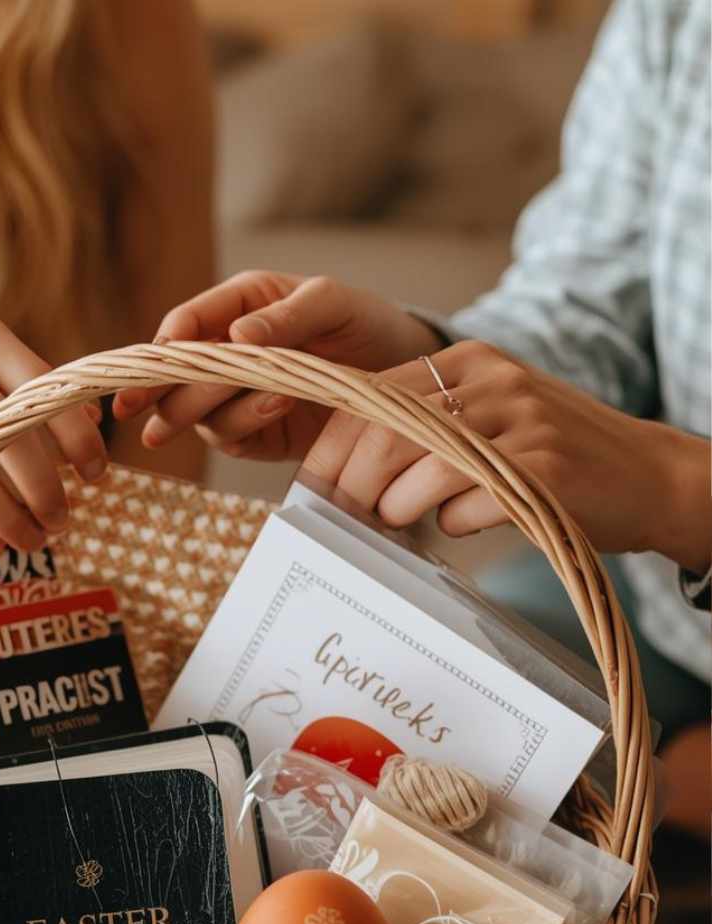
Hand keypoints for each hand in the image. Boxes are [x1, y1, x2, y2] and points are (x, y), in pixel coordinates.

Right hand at [113, 271, 440, 460]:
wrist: (406, 377)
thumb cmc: (367, 324)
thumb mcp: (335, 304)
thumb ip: (288, 315)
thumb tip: (236, 336)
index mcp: (239, 306)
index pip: (188, 324)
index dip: (165, 345)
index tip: (156, 360)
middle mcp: (230, 352)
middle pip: (179, 376)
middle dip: (162, 392)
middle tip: (146, 410)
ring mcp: (240, 397)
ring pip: (201, 412)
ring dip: (221, 408)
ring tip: (276, 395)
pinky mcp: (257, 435)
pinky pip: (231, 438)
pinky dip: (247, 427)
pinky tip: (279, 408)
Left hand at [300, 339, 711, 568]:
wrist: (646, 474)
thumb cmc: (548, 457)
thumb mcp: (485, 416)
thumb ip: (422, 426)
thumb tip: (341, 472)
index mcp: (465, 361)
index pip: (368, 396)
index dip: (330, 448)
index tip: (315, 489)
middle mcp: (491, 380)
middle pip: (386, 432)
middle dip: (353, 485)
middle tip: (346, 519)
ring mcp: (521, 423)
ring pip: (421, 470)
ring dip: (396, 509)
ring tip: (399, 524)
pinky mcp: (544, 471)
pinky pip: (467, 506)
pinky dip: (451, 525)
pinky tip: (464, 524)